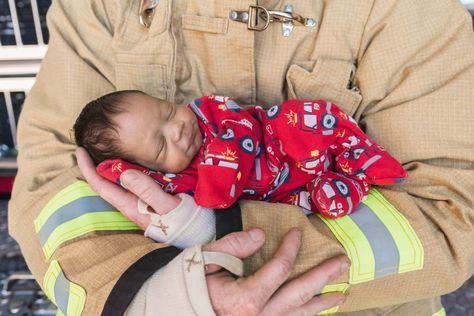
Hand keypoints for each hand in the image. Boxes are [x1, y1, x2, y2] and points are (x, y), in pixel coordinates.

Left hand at [75, 147, 179, 228]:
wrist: (202, 236)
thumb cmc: (186, 223)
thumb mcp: (169, 206)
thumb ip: (148, 191)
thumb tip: (123, 173)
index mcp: (132, 207)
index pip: (102, 187)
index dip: (88, 169)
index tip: (80, 150)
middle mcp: (133, 206)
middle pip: (106, 185)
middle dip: (95, 166)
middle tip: (91, 144)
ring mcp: (141, 204)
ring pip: (119, 184)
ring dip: (111, 168)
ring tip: (107, 149)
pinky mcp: (151, 202)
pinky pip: (133, 184)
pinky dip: (127, 170)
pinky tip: (132, 162)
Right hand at [203, 228, 348, 315]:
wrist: (177, 314)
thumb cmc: (191, 287)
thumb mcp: (206, 260)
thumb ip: (233, 246)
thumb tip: (261, 235)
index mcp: (245, 298)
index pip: (279, 269)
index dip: (291, 248)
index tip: (297, 232)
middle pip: (299, 293)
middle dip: (323, 276)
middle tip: (343, 262)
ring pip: (299, 314)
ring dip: (322, 301)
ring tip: (342, 293)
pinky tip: (315, 310)